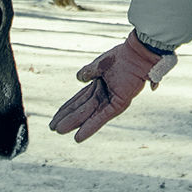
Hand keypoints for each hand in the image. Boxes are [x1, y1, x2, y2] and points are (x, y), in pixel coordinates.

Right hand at [50, 32, 176, 142]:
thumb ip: (89, 71)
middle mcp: (102, 94)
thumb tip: (78, 78)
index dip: (66, 109)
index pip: (78, 99)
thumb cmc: (123, 56)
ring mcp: (110, 100)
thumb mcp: (100, 64)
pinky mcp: (118, 104)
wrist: (138, 55)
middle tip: (53, 128)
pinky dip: (91, 127)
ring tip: (60, 131)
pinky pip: (102, 117)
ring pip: (88, 114)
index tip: (54, 118)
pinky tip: (79, 136)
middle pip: (81, 109)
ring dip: (74, 123)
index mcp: (97, 84)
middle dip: (67, 118)